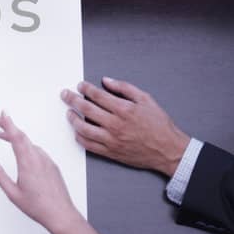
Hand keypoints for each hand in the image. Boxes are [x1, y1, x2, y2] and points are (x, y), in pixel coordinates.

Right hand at [0, 110, 110, 233]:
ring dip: (16, 137)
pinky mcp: (52, 166)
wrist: (61, 214)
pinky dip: (26, 146)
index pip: (16, 137)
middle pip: (22, 136)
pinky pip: (37, 150)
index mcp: (28, 163)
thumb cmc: (38, 206)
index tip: (0, 114)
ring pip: (30, 143)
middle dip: (8, 126)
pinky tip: (20, 150)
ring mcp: (47, 161)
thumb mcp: (12, 193)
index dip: (8, 123)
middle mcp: (39, 158)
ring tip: (4, 136)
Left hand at [64, 78, 189, 176]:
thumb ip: (124, 88)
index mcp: (124, 109)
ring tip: (69, 113)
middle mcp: (115, 124)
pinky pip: (89, 145)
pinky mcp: (110, 152)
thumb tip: (107, 81)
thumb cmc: (159, 125)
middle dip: (72, 99)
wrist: (167, 150)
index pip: (97, 95)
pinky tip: (77, 131)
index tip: (80, 86)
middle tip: (65, 95)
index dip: (85, 89)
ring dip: (72, 119)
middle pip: (86, 109)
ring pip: (83, 128)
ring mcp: (111, 140)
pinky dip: (80, 137)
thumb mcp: (146, 99)